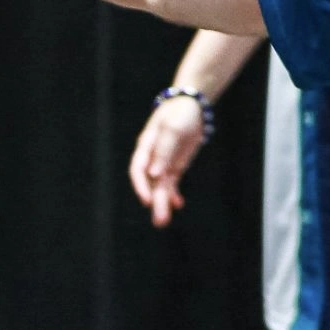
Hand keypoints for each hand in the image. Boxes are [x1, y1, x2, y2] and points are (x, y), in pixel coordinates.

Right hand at [130, 95, 208, 223]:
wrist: (192, 107)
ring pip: (160, 187)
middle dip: (154, 202)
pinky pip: (171, 184)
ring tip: (163, 221)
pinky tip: (179, 205)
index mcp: (146, 146)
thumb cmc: (180, 114)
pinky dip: (174, 195)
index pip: (138, 170)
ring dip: (162, 203)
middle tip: (160, 221)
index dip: (141, 186)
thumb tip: (155, 174)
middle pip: (150, 183)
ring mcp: (163, 163)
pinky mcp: (174, 166)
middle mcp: (151, 157)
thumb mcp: (173, 129)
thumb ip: (163, 151)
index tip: (147, 201)